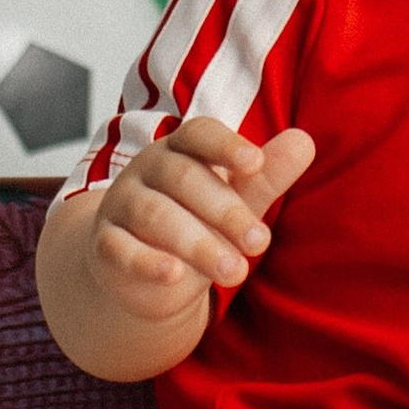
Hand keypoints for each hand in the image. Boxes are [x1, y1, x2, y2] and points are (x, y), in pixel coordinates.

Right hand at [85, 114, 316, 330]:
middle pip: (183, 179)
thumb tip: (304, 141)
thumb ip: (266, 175)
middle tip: (259, 243)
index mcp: (181, 149)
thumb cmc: (196, 222)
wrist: (141, 270)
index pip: (199, 134)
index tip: (256, 163)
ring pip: (155, 216)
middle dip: (225, 211)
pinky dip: (147, 262)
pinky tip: (174, 274)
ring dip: (197, 243)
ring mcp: (121, 205)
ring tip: (235, 271)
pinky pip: (120, 249)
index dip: (226, 146)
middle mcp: (146, 170)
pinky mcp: (105, 245)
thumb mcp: (234, 199)